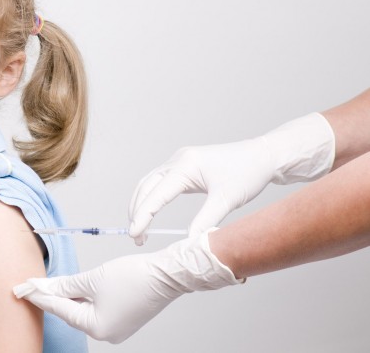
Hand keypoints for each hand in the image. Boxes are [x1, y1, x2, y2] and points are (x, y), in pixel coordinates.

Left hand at [14, 230, 241, 343]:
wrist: (168, 274)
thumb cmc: (134, 276)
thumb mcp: (94, 278)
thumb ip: (68, 285)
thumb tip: (48, 288)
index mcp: (96, 327)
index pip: (59, 308)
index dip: (39, 296)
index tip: (21, 288)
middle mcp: (105, 333)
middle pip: (70, 311)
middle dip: (52, 296)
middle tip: (31, 285)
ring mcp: (116, 328)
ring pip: (83, 310)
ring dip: (68, 296)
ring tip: (49, 284)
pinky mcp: (124, 319)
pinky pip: (96, 309)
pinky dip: (85, 298)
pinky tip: (74, 288)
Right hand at [129, 113, 334, 241]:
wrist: (263, 156)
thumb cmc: (248, 173)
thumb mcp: (227, 200)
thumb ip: (205, 221)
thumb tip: (188, 241)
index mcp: (186, 166)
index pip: (156, 195)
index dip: (143, 217)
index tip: (134, 235)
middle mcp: (178, 160)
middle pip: (146, 187)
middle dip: (137, 212)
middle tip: (136, 237)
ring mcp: (180, 160)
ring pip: (149, 183)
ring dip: (142, 204)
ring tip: (140, 228)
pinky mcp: (184, 164)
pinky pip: (159, 180)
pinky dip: (151, 197)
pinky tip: (151, 212)